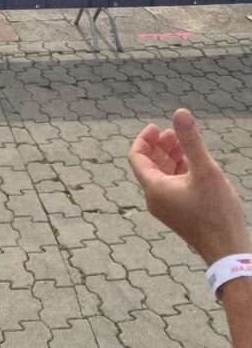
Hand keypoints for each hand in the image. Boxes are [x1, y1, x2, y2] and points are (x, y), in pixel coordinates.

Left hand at [128, 108, 250, 264]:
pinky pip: (171, 186)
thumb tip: (180, 112)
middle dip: (159, 146)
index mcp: (154, 188)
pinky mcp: (179, 214)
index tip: (157, 126)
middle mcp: (155, 199)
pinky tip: (194, 163)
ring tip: (184, 143)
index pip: (137, 157)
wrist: (228, 253)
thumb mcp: (204, 171)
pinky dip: (178, 171)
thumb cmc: (216, 213)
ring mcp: (167, 209)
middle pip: (149, 165)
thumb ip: (191, 141)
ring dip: (170, 157)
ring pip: (161, 175)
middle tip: (174, 132)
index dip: (144, 139)